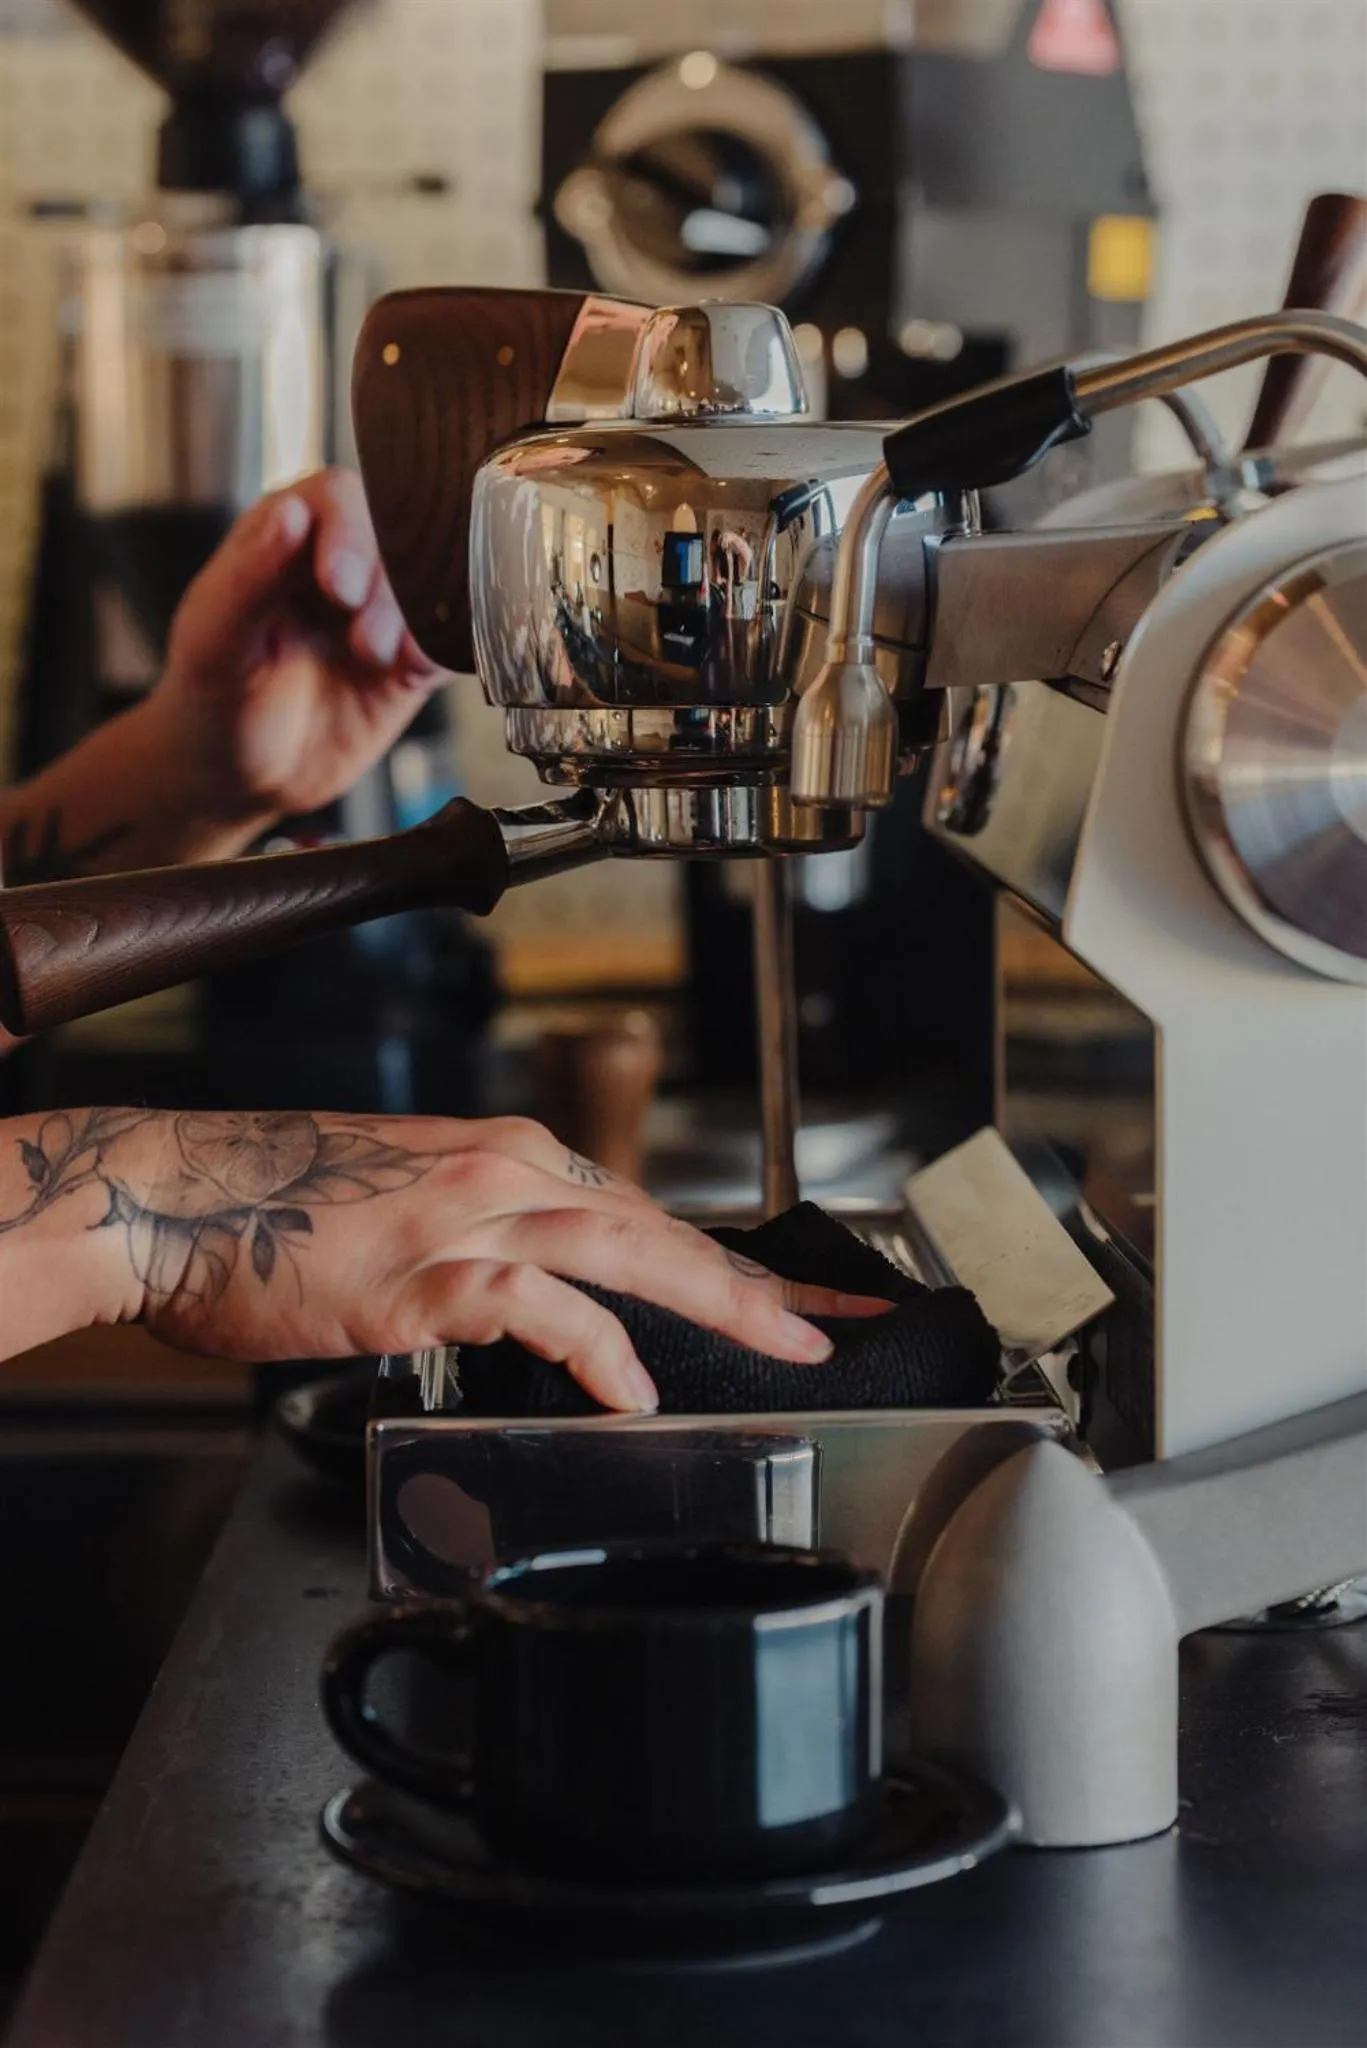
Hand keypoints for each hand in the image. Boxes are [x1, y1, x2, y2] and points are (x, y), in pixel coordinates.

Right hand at [0, 1110, 889, 1410]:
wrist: (182, 1193)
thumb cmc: (282, 1210)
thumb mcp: (410, 1212)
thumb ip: (490, 1250)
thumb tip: (547, 1301)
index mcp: (506, 1158)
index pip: (645, 1212)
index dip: (727, 1259)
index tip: (794, 1292)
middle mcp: (505, 1173)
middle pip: (664, 1228)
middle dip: (763, 1280)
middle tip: (840, 1319)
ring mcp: (469, 1217)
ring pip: (630, 1252)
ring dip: (720, 1303)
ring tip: (792, 1346)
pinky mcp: (428, 1271)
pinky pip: (540, 1307)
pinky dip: (599, 1347)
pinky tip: (638, 1388)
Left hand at [146, 469, 442, 833]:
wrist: (240, 779)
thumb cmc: (212, 700)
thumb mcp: (214, 639)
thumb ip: (249, 575)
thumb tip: (291, 512)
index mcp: (285, 538)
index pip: (337, 499)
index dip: (349, 533)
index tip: (338, 587)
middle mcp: (341, 564)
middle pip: (396, 534)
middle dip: (386, 582)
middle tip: (363, 637)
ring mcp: (380, 612)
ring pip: (427, 584)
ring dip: (412, 617)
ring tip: (375, 658)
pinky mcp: (410, 662)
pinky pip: (446, 640)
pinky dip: (441, 649)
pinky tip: (410, 672)